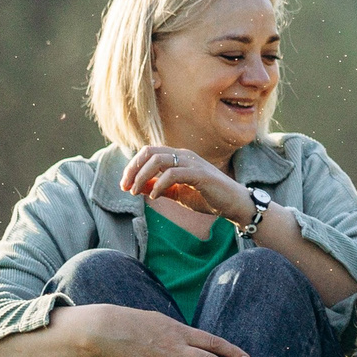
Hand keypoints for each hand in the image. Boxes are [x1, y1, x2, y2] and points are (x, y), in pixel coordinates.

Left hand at [121, 144, 254, 222]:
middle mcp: (184, 155)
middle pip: (149, 152)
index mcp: (178, 157)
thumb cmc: (207, 197)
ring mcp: (192, 163)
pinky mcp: (199, 174)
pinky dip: (159, 185)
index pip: (148, 152)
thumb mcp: (177, 193)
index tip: (124, 184)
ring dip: (142, 176)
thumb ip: (159, 188)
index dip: (133, 166)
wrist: (232, 203)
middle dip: (133, 169)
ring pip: (158, 160)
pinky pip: (173, 174)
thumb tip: (137, 187)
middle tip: (125, 187)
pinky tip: (155, 197)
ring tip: (135, 192)